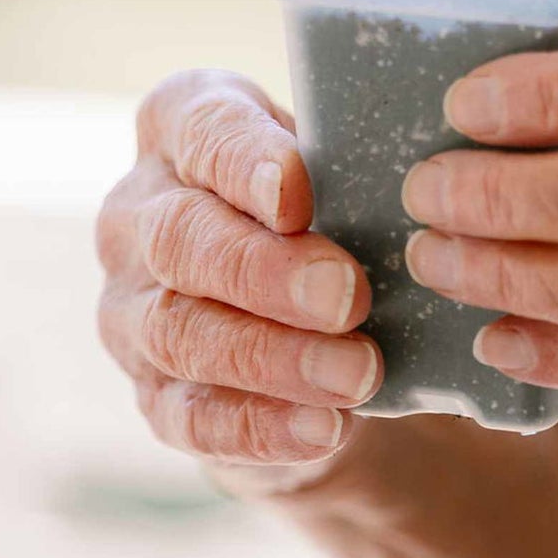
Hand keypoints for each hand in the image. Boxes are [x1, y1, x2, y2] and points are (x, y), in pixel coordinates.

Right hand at [96, 70, 382, 495]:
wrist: (322, 325)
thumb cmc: (339, 212)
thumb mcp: (346, 168)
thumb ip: (358, 162)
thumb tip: (426, 178)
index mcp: (181, 129)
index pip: (199, 130)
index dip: (244, 162)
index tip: (298, 197)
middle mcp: (138, 215)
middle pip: (180, 238)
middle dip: (265, 270)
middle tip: (347, 294)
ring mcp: (132, 311)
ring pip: (180, 332)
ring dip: (273, 356)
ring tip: (358, 372)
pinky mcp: (153, 396)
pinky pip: (191, 418)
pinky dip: (260, 426)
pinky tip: (324, 428)